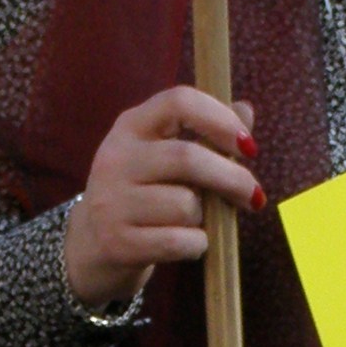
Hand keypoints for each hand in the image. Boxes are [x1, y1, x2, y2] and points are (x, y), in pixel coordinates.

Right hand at [63, 88, 260, 308]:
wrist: (91, 244)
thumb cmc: (143, 194)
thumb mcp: (164, 155)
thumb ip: (206, 134)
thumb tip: (246, 110)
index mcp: (131, 126)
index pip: (179, 102)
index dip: (220, 119)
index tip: (248, 146)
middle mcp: (116, 158)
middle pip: (188, 158)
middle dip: (232, 178)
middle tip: (253, 195)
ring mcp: (112, 202)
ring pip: (186, 205)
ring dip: (207, 218)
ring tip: (196, 221)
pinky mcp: (118, 242)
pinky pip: (179, 241)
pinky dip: (196, 245)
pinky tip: (188, 242)